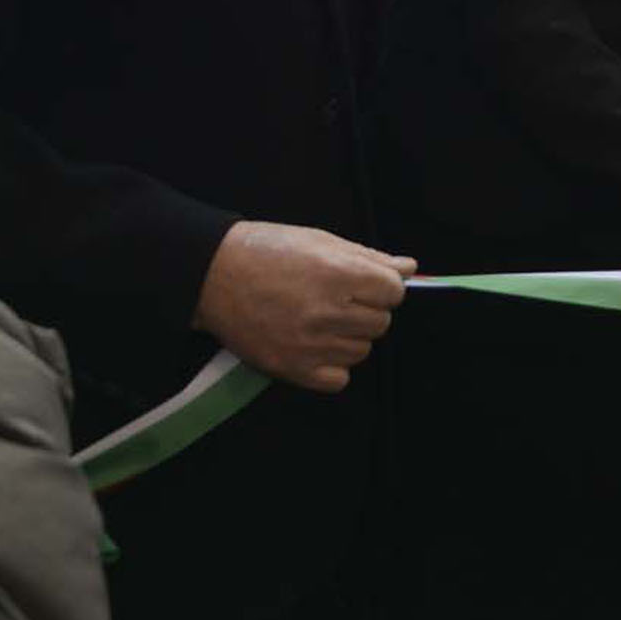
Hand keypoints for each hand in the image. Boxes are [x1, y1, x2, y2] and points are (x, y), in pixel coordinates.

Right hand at [193, 221, 414, 392]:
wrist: (212, 276)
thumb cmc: (267, 250)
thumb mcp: (319, 240)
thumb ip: (368, 257)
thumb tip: (409, 268)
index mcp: (337, 274)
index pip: (394, 292)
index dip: (382, 286)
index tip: (364, 283)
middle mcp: (327, 312)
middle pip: (381, 323)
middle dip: (367, 310)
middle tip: (338, 300)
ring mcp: (310, 345)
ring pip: (362, 350)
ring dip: (349, 336)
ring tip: (321, 319)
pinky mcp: (292, 369)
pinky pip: (339, 379)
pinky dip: (334, 365)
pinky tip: (315, 345)